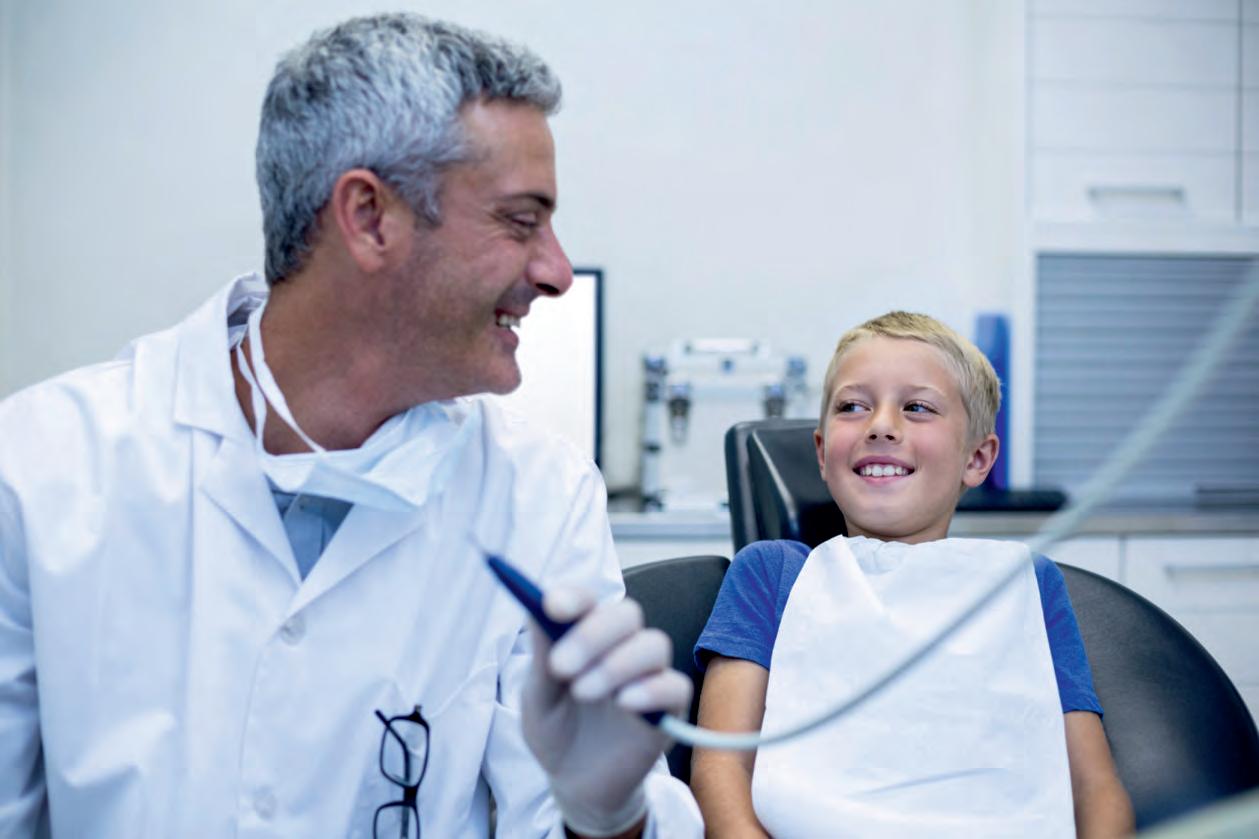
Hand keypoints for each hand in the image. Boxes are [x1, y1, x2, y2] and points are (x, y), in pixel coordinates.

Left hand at [521, 587, 691, 836]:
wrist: (576, 783)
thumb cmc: (555, 731)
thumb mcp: (538, 698)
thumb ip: (542, 657)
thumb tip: (537, 606)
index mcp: (587, 635)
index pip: (589, 601)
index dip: (574, 597)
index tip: (552, 607)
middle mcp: (622, 647)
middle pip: (626, 615)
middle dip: (593, 634)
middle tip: (561, 666)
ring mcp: (649, 675)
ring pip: (654, 644)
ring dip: (617, 664)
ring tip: (583, 693)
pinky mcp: (669, 708)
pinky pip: (675, 686)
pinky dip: (651, 690)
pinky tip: (624, 704)